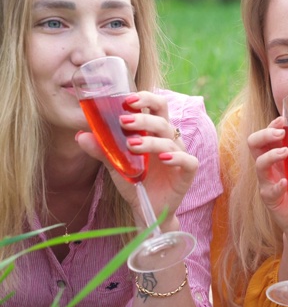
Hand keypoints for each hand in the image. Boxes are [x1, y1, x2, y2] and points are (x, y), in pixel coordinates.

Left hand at [76, 91, 197, 226]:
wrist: (146, 208)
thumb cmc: (135, 181)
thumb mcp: (116, 164)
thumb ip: (102, 149)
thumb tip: (80, 135)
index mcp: (154, 132)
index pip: (156, 106)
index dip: (146, 99)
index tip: (127, 100)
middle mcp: (168, 140)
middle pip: (163, 119)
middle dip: (144, 117)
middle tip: (124, 121)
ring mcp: (180, 154)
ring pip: (170, 140)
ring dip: (150, 141)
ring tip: (132, 145)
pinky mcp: (187, 172)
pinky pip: (188, 161)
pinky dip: (177, 157)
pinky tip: (163, 158)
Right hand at [248, 117, 287, 238]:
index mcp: (280, 159)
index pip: (268, 137)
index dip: (271, 126)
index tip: (283, 120)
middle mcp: (271, 169)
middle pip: (255, 145)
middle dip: (264, 135)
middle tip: (280, 133)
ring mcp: (268, 184)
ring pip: (258, 165)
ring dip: (270, 155)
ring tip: (285, 151)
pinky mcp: (271, 200)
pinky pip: (269, 191)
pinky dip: (277, 186)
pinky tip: (285, 183)